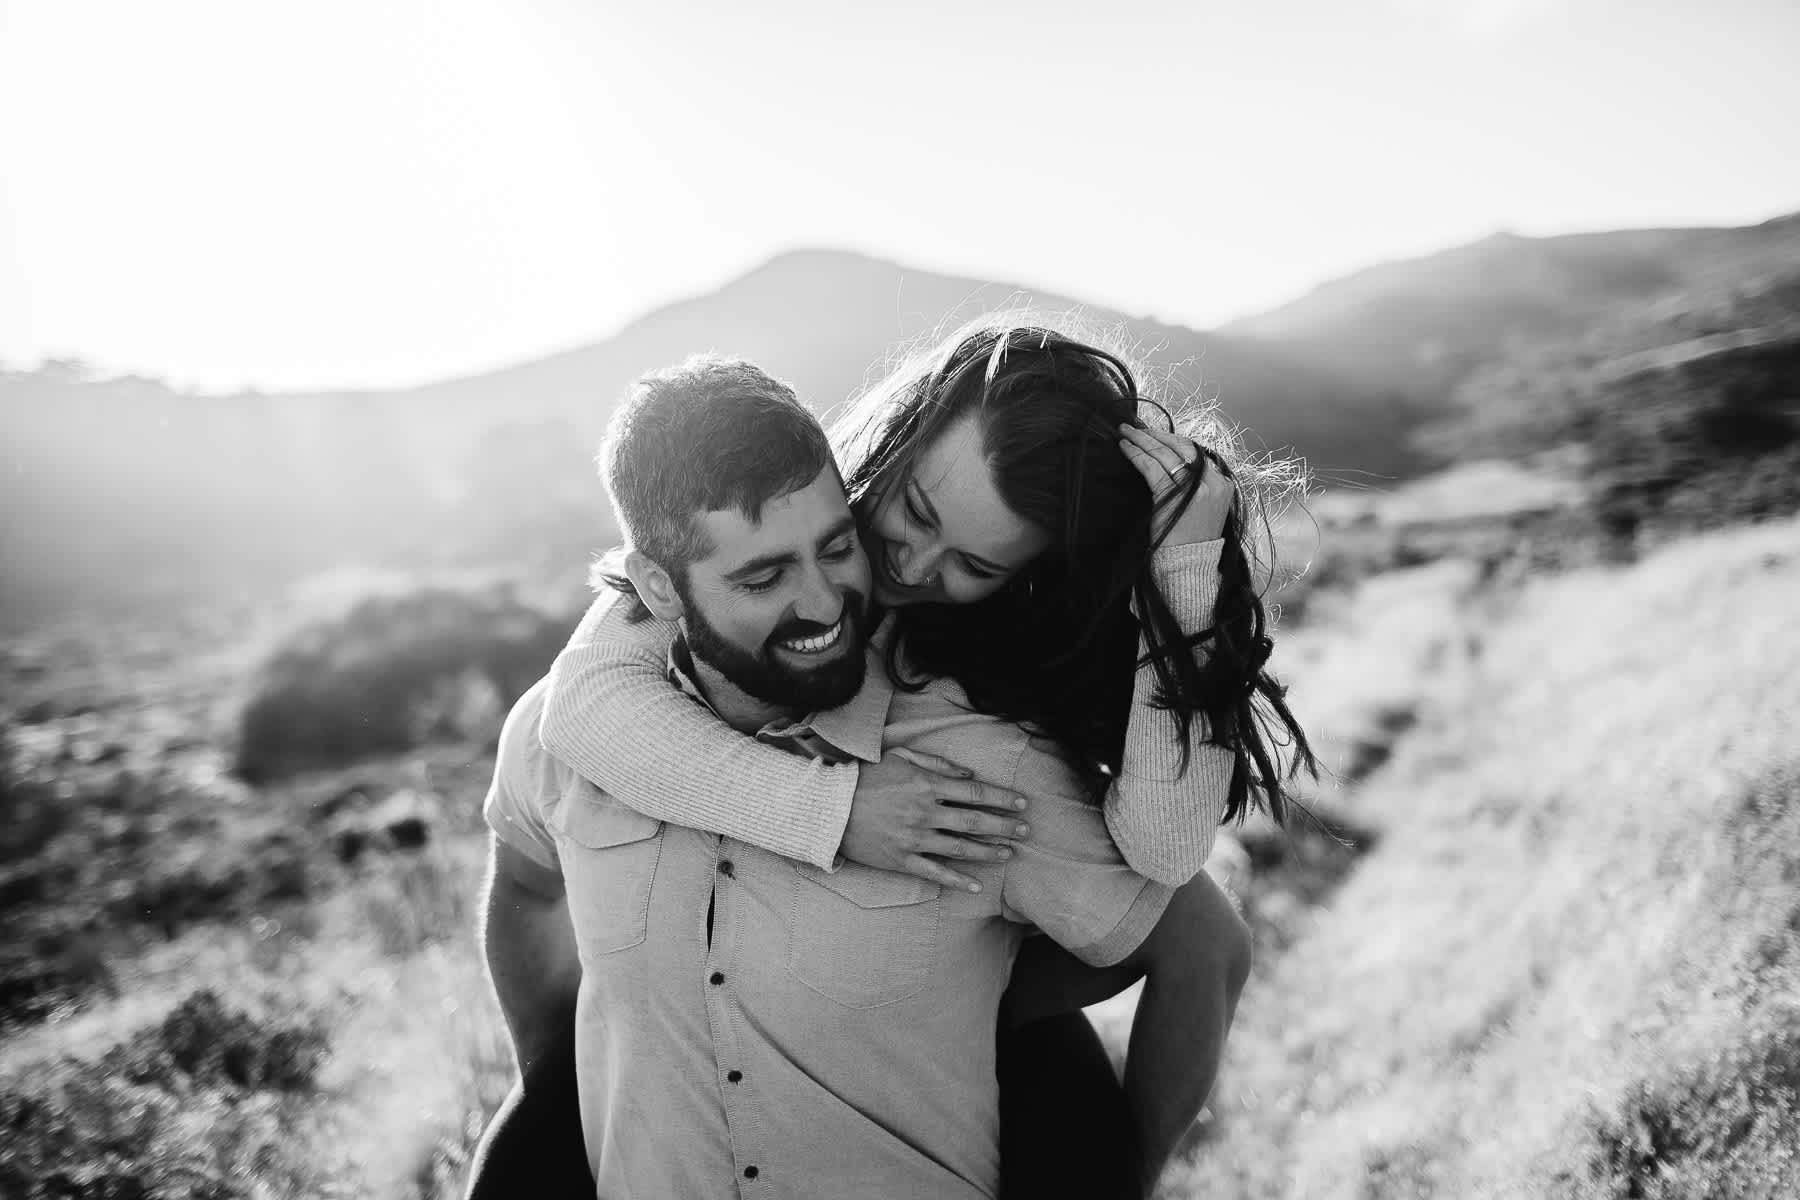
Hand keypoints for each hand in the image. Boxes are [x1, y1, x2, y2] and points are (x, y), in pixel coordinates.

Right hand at [841, 748, 1030, 892]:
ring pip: (960, 848)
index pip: (974, 792)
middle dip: (1004, 825)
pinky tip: (977, 884)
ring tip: (1009, 853)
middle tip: (1025, 829)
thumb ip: (937, 763)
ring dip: (988, 851)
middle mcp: (924, 812)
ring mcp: (913, 839)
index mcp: (926, 785)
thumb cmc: (866, 778)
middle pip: (974, 821)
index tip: (1021, 802)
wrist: (830, 807)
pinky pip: (935, 872)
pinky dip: (957, 879)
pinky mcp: (901, 860)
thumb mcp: (901, 757)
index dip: (1002, 797)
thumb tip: (969, 774)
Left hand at [1119, 423, 1234, 546]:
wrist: (1190, 564)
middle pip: (1182, 448)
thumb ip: (1198, 485)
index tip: (1156, 433)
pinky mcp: (1173, 495)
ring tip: (1126, 431)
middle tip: (1137, 426)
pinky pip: (1152, 467)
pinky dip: (1136, 454)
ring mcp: (1194, 488)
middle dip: (1157, 435)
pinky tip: (1125, 447)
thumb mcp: (1205, 507)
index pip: (1196, 453)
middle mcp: (1212, 482)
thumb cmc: (1193, 540)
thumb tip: (1175, 462)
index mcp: (1223, 484)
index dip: (1173, 440)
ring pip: (1165, 454)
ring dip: (1143, 439)